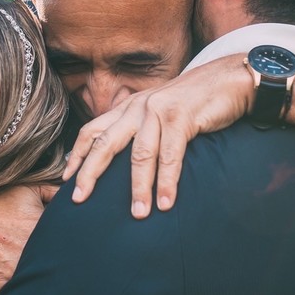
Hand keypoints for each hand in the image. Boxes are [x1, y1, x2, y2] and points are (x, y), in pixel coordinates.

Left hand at [62, 56, 251, 218]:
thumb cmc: (194, 103)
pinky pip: (170, 155)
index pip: (92, 130)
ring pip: (140, 155)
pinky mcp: (181, 116)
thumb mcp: (159, 113)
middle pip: (105, 143)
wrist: (228, 80)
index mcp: (129, 107)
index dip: (77, 155)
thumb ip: (141, 131)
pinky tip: (166, 202)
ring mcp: (158, 110)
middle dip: (90, 172)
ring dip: (138, 188)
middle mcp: (138, 107)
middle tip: (79, 199)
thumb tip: (126, 163)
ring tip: (138, 214)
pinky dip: (168, 181)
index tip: (66, 179)